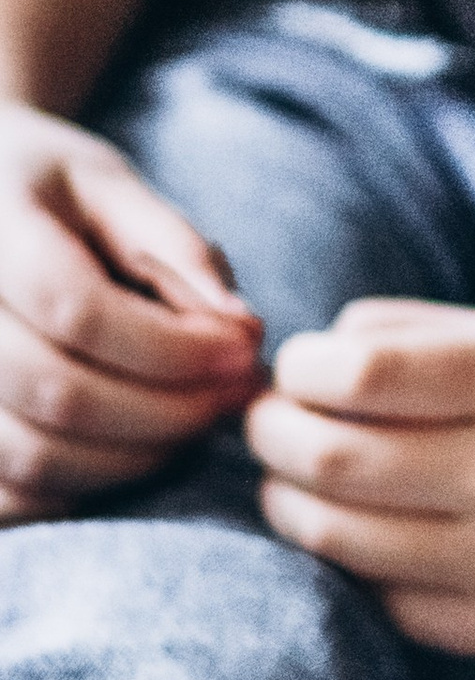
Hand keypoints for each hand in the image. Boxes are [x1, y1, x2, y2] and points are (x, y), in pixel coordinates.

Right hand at [0, 100, 264, 516]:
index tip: (244, 349)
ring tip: (194, 421)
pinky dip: (82, 486)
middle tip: (234, 396)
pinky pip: (10, 494)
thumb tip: (241, 331)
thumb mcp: (107, 185)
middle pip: (59, 392)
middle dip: (169, 409)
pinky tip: (132, 446)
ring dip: (135, 456)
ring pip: (33, 455)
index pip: (77, 311)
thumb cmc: (42, 191)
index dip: (173, 346)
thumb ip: (175, 249)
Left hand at [246, 300, 474, 658]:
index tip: (298, 367)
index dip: (301, 369)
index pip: (362, 372)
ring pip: (338, 540)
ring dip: (289, 503)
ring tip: (297, 479)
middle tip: (268, 424)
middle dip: (272, 436)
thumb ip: (427, 335)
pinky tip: (364, 534)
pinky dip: (351, 563)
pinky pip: (381, 600)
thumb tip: (314, 351)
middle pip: (332, 460)